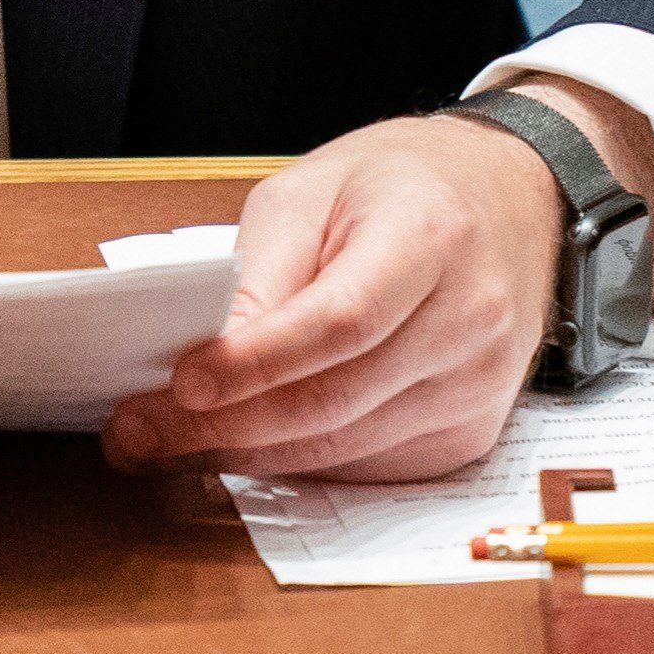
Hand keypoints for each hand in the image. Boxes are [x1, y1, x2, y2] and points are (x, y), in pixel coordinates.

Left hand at [100, 85, 653, 484]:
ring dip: (250, 452)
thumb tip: (201, 351)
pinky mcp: (468, 434)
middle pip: (334, 399)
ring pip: (344, 447)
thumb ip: (260, 271)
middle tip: (143, 430)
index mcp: (429, 237)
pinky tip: (251, 442)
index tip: (182, 383)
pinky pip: (368, 466)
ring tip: (173, 440)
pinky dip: (301, 461)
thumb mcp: (313, 189)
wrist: (509, 202)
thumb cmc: (404, 187)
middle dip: (225, 425)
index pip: (338, 321)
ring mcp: (476, 386)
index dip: (255, 362)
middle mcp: (467, 320)